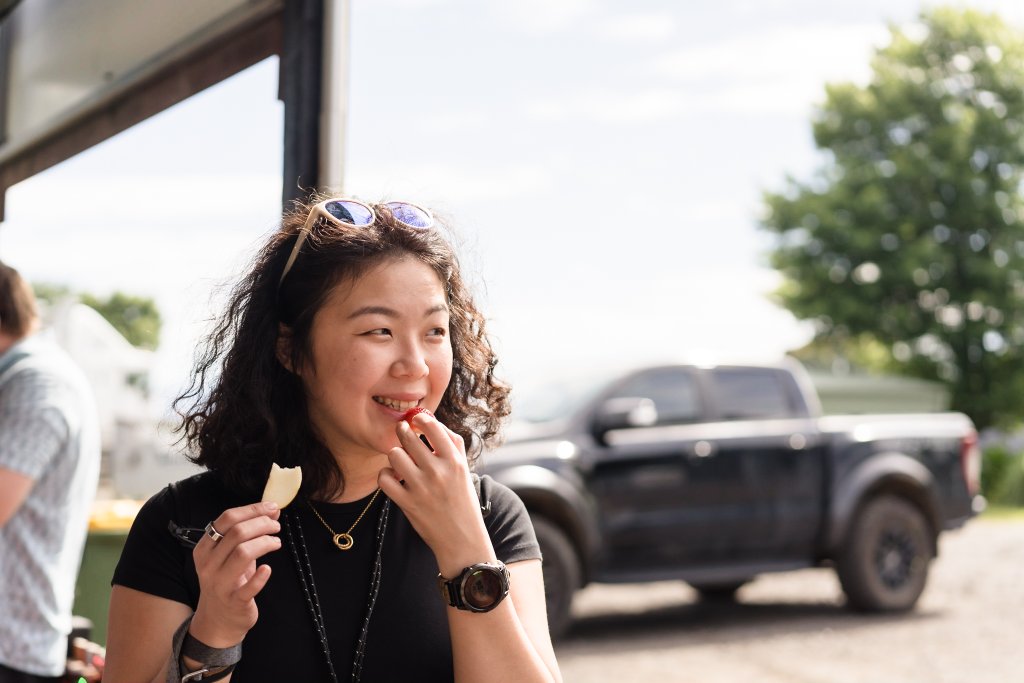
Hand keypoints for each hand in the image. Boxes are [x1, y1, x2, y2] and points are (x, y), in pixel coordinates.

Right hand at [189, 501, 281, 646]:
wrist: (218, 620)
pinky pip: (248, 587)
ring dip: (265, 542)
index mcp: (205, 548)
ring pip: (242, 553)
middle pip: (237, 533)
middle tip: (276, 525)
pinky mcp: (234, 602)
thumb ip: (248, 533)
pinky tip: (268, 569)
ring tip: (276, 542)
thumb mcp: (231, 555)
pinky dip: (260, 577)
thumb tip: (271, 510)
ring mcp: (220, 584)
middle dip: (262, 523)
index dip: (252, 509)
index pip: (227, 519)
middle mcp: (209, 564)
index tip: (271, 507)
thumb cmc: (228, 581)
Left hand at [378, 412, 495, 576]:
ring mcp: (421, 488)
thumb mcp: (465, 469)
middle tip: (402, 433)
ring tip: (400, 460)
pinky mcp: (407, 503)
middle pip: (408, 438)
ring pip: (394, 455)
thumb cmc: (462, 500)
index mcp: (454, 461)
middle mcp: (438, 472)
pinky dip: (386, 475)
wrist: (462, 539)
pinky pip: (384, 478)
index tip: (415, 419)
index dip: (420, 418)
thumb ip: (452, 443)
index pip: (432, 427)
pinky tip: (394, 478)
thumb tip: (431, 421)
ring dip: (395, 455)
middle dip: (402, 432)